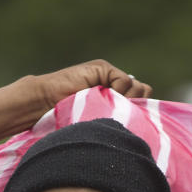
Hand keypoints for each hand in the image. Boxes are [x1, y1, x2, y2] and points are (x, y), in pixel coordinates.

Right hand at [34, 59, 151, 110]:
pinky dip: (118, 91)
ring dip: (128, 101)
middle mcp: (116, 83)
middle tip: (121, 115)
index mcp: (117, 96)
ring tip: (111, 107)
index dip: (141, 111)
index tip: (132, 123)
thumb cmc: (70, 119)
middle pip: (144, 92)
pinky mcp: (104, 69)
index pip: (142, 99)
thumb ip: (118, 116)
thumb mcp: (99, 120)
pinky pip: (125, 81)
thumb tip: (142, 120)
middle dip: (137, 106)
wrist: (47, 104)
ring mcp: (110, 74)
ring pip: (137, 87)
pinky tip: (104, 97)